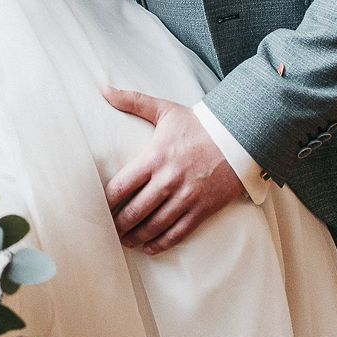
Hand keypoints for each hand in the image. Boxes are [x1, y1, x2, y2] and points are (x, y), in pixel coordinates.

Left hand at [102, 88, 244, 253]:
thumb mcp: (165, 109)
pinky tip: (149, 246)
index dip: (106, 200)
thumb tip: (104, 90)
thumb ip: (133, 101)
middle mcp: (168, 180)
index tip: (98, 206)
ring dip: (136, 237)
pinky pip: (178, 233)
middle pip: (134, 211)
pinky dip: (161, 244)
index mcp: (155, 157)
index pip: (121, 186)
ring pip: (154, 226)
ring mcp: (186, 197)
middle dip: (118, 224)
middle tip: (109, 229)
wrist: (238, 137)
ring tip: (126, 240)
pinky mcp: (202, 209)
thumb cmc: (197, 124)